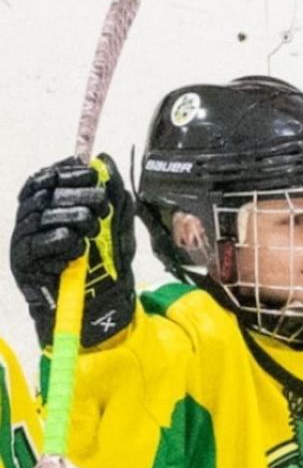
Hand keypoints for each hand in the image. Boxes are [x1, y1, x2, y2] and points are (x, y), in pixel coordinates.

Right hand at [11, 153, 135, 346]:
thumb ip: (113, 196)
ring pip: (44, 217)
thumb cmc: (102, 263)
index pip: (46, 178)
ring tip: (93, 230)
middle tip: (102, 205)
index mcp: (45, 205)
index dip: (67, 172)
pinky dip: (64, 244)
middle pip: (45, 195)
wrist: (95, 306)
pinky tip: (78, 249)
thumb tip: (106, 161)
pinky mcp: (23, 262)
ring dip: (74, 221)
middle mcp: (27, 218)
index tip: (91, 173)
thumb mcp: (115, 226)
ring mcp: (22, 239)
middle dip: (77, 196)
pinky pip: (41, 245)